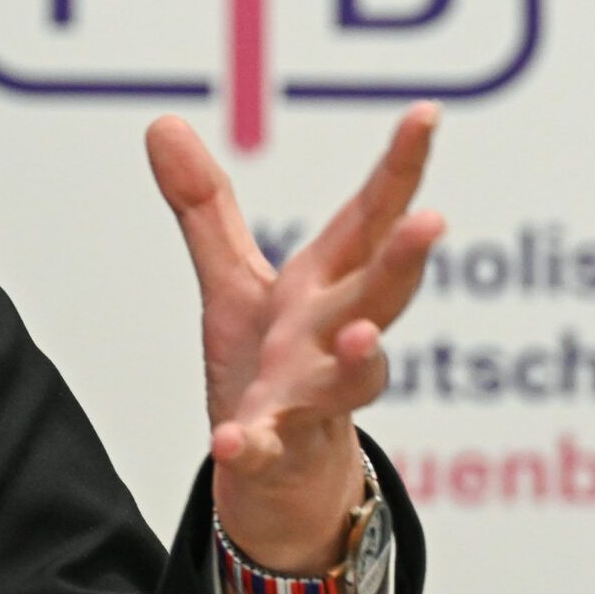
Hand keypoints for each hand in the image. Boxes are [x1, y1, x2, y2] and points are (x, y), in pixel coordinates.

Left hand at [145, 103, 442, 571]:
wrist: (281, 480)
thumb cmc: (270, 366)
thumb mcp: (233, 281)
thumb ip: (204, 208)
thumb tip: (161, 122)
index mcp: (327, 286)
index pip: (370, 218)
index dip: (400, 168)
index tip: (427, 113)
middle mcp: (334, 336)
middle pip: (381, 292)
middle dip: (405, 258)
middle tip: (433, 220)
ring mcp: (315, 396)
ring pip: (352, 377)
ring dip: (359, 355)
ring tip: (361, 336)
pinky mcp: (279, 448)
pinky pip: (270, 447)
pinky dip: (254, 445)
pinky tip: (232, 444)